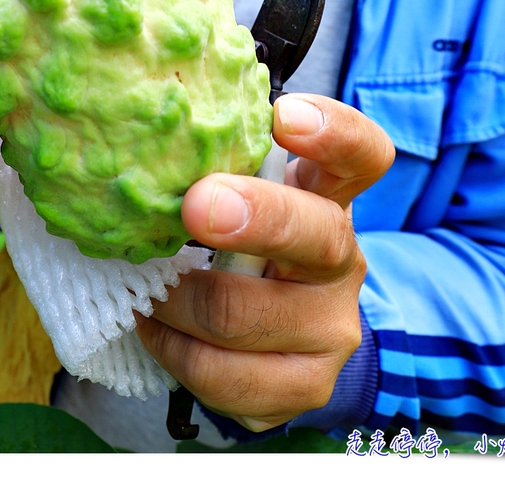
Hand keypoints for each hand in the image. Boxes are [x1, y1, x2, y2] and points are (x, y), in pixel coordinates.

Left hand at [135, 93, 393, 431]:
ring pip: (240, 315)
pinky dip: (171, 347)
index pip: (361, 155)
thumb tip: (143, 136)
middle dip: (253, 217)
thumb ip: (220, 166)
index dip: (332, 132)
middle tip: (194, 204)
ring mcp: (332, 330)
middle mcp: (343, 262)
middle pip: (315, 235)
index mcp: (331, 197)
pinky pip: (221, 374)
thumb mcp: (245, 199)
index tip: (283, 116)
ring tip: (143, 286)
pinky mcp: (305, 387)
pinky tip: (152, 326)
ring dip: (175, 299)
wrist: (280, 340)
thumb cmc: (246, 247)